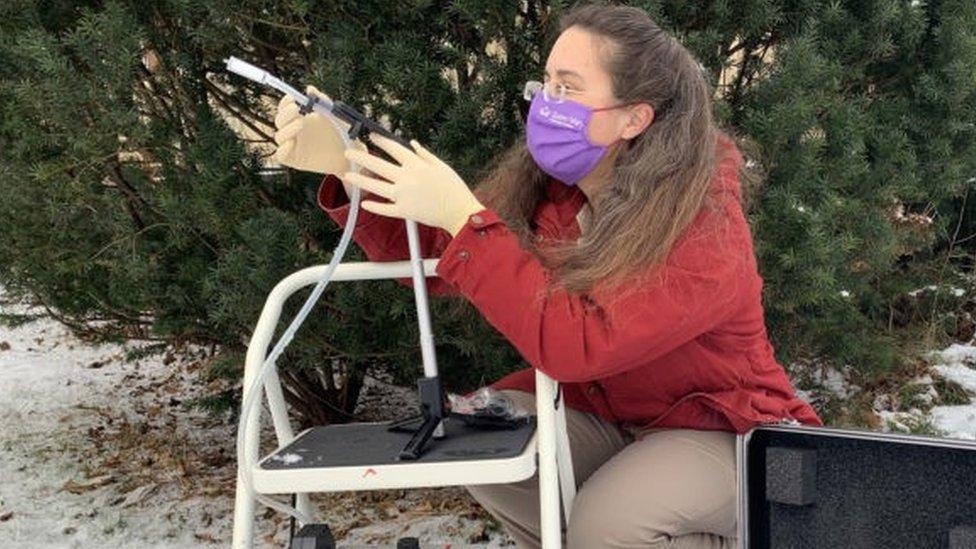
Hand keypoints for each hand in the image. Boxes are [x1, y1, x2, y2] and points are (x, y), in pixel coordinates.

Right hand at [272, 85, 366, 174]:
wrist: (348, 155)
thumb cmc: (341, 134)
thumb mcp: (335, 115)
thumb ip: (323, 101)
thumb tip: (310, 89)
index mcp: (300, 118)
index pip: (285, 108)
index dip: (285, 102)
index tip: (292, 97)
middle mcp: (293, 131)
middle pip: (279, 121)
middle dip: (285, 114)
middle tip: (296, 108)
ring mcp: (293, 146)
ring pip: (279, 136)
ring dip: (286, 129)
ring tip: (300, 123)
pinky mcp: (294, 160)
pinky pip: (281, 156)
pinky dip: (283, 149)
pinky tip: (291, 142)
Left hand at [342, 134, 485, 235]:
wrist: (460, 211)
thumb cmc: (453, 188)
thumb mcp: (442, 166)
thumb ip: (425, 154)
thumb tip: (413, 143)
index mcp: (417, 165)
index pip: (394, 148)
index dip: (381, 140)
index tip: (371, 136)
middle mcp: (407, 178)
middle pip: (378, 165)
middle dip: (361, 157)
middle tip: (348, 152)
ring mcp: (404, 195)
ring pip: (376, 186)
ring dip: (359, 180)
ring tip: (347, 175)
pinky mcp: (405, 211)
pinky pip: (385, 209)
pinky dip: (374, 206)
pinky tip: (363, 202)